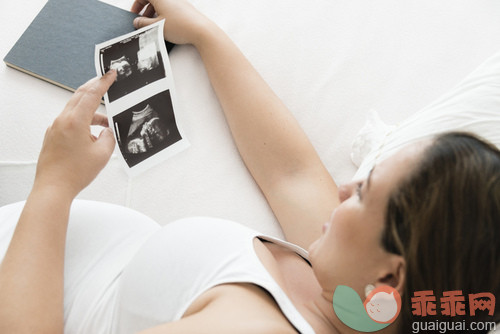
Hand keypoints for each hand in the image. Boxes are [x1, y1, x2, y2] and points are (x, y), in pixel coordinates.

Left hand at [33, 71, 116, 197]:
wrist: (53, 188)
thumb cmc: (74, 173)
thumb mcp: (102, 154)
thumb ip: (109, 138)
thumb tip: (106, 132)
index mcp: (75, 121)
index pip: (91, 94)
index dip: (103, 82)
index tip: (110, 74)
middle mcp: (62, 121)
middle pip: (79, 96)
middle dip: (94, 88)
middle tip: (105, 83)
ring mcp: (55, 128)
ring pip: (75, 109)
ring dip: (91, 111)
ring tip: (105, 124)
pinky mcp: (52, 136)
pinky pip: (69, 121)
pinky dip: (82, 121)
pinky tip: (92, 135)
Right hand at [131, 0, 212, 45]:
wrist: (202, 31)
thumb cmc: (180, 27)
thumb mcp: (156, 27)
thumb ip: (143, 24)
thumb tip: (137, 22)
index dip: (136, 5)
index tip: (134, 15)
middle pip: (152, 0)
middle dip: (145, 11)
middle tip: (142, 22)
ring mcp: (179, 2)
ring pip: (161, 5)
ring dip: (154, 14)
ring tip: (153, 27)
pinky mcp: (186, 9)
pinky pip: (170, 9)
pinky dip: (164, 16)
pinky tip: (165, 27)